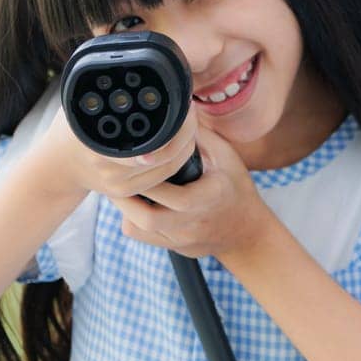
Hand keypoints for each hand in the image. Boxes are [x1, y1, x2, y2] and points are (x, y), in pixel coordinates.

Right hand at [36, 100, 201, 202]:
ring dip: (186, 144)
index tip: (185, 105)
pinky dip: (179, 159)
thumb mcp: (78, 106)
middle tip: (191, 108)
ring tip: (190, 121)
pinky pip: (164, 177)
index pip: (150, 138)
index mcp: (96, 143)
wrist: (57, 167)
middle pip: (165, 154)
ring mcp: (119, 184)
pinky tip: (184, 143)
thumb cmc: (69, 131)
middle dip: (185, 131)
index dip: (175, 125)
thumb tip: (117, 59)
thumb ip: (99, 93)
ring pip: (168, 167)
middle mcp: (109, 167)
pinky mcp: (127, 192)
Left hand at [111, 120, 274, 260]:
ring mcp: (182, 238)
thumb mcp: (226, 157)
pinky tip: (134, 206)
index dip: (145, 178)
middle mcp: (192, 222)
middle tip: (113, 176)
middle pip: (146, 217)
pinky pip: (142, 237)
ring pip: (139, 228)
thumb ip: (199, 138)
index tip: (133, 162)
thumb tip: (177, 113)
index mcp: (207, 198)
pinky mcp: (174, 247)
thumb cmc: (236, 188)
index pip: (168, 193)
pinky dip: (132, 221)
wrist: (247, 232)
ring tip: (120, 187)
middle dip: (124, 196)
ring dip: (124, 208)